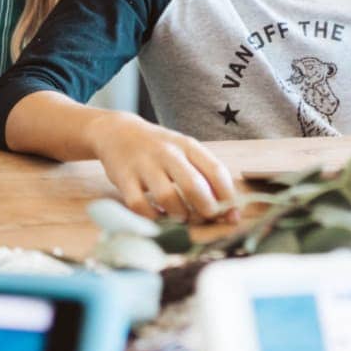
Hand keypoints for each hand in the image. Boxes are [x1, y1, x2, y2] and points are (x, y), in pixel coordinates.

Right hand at [92, 112, 237, 222]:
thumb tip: (231, 213)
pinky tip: (158, 216)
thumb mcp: (185, 152)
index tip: (231, 214)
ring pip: (167, 197)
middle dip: (206, 209)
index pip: (216, 171)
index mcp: (188, 146)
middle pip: (193, 186)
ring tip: (181, 216)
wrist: (118, 132)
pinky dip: (152, 217)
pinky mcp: (124, 179)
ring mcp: (144, 165)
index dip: (228, 197)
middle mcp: (167, 153)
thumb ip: (207, 177)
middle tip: (207, 218)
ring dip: (179, 214)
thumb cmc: (160, 148)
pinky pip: (140, 206)